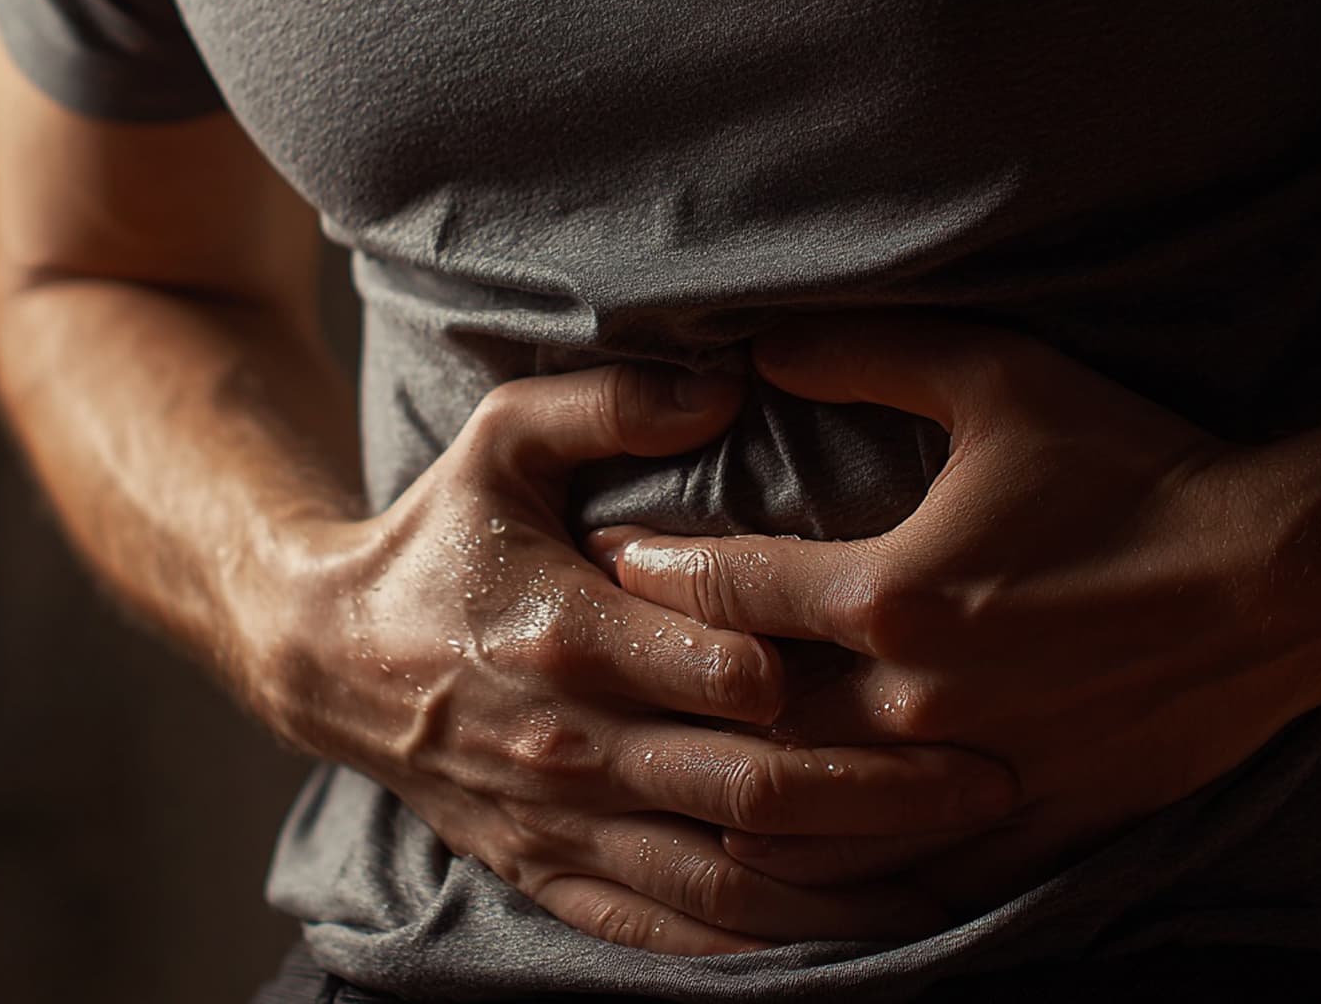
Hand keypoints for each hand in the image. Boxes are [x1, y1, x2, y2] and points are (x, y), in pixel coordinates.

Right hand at [239, 362, 1019, 952]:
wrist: (328, 658)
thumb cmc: (439, 538)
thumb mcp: (500, 438)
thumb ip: (612, 404)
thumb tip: (734, 379)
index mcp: (568, 634)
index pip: (722, 675)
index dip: (824, 678)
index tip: (925, 670)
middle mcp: (571, 747)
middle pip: (751, 791)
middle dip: (883, 796)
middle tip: (992, 780)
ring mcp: (562, 825)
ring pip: (726, 882)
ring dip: (845, 888)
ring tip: (954, 871)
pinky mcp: (550, 874)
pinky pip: (667, 932)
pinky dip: (757, 942)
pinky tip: (840, 938)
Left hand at [595, 318, 1320, 909]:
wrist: (1281, 580)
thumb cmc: (1138, 467)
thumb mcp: (1000, 380)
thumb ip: (869, 357)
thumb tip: (759, 347)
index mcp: (893, 594)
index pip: (730, 590)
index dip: (658, 570)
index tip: (614, 560)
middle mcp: (913, 699)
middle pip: (747, 716)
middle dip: (669, 690)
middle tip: (615, 671)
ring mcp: (971, 775)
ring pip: (809, 821)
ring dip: (733, 796)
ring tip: (683, 774)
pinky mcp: (1031, 824)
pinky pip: (909, 874)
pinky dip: (841, 871)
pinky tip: (802, 864)